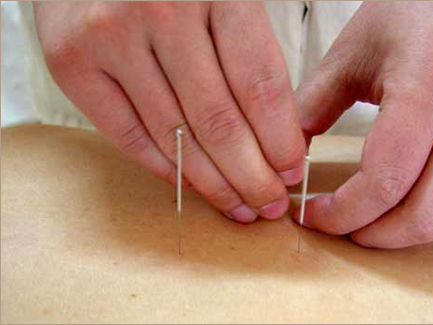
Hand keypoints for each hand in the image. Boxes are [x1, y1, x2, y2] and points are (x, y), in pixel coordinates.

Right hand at [34, 2, 305, 222]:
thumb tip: (278, 133)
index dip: (280, 139)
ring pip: (175, 136)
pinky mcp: (71, 62)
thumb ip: (250, 51)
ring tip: (240, 206)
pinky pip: (129, 135)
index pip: (259, 85)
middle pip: (218, 120)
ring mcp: (110, 37)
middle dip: (252, 175)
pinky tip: (195, 188)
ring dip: (213, 183)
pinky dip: (167, 169)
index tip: (291, 171)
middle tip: (270, 204)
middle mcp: (161, 11)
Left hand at [294, 2, 432, 247]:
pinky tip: (420, 199)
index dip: (341, 212)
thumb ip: (312, 104)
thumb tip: (283, 155)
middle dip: (373, 235)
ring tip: (377, 216)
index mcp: (426, 90)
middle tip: (342, 225)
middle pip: (424, 215)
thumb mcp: (351, 52)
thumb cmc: (412, 11)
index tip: (312, 213)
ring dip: (410, 232)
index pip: (383, 180)